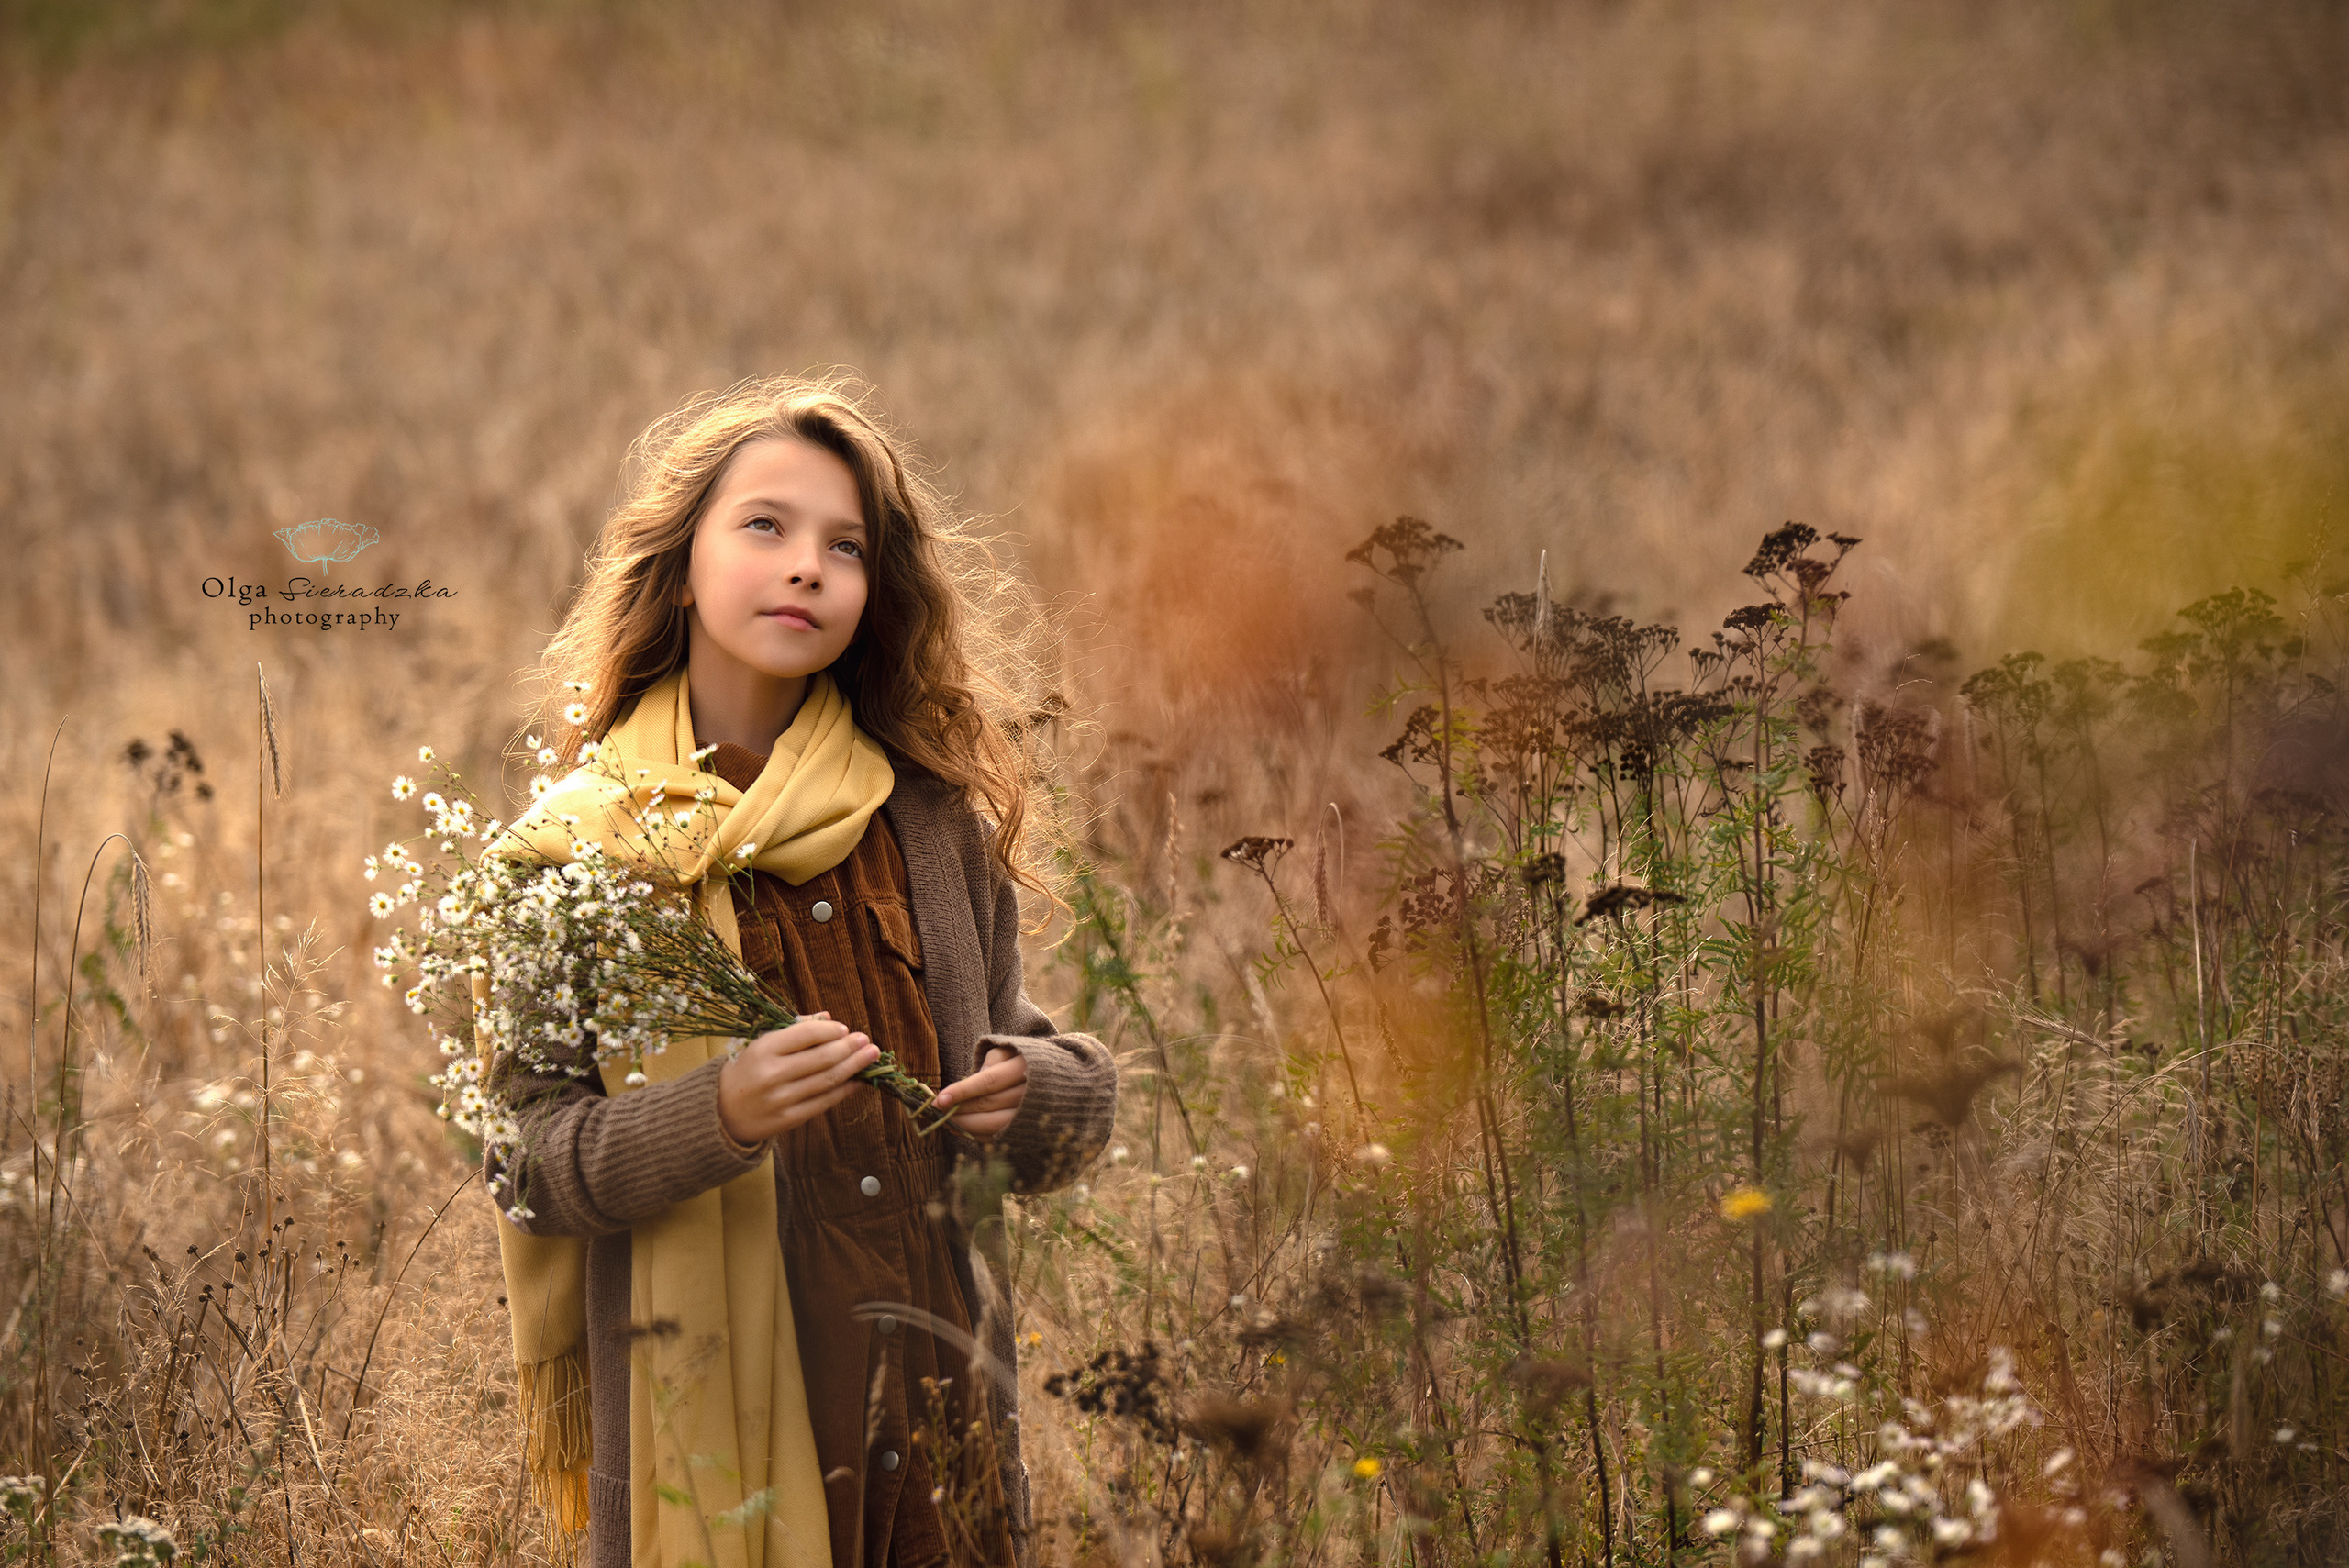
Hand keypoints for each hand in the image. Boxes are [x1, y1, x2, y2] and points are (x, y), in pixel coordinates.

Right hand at [716, 1011, 878, 1145]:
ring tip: (871, 1056)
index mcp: (763, 1049)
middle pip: (821, 1058)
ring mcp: (781, 1099)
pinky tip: (858, 1080)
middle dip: (849, 1048)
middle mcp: (772, 1074)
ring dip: (854, 1067)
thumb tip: (828, 1017)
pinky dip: (845, 1090)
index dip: (830, 1031)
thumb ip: (795, 1029)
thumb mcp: (762, 1043)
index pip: (806, 1034)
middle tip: (867, 1041)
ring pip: (827, 1080)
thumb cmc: (748, 1070)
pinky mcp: (788, 1119)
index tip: (845, 1029)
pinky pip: (823, 1102)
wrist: (721, 1112)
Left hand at [930, 1045, 1026, 1142]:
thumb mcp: (1011, 1050)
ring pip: (993, 1124)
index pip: (989, 1081)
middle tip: (936, 1110)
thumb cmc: (1025, 1061)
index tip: (940, 1099)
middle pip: (989, 1104)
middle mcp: (1031, 1093)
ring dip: (965, 1124)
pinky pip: (998, 1136)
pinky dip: (976, 1135)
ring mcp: (1030, 1115)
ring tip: (945, 1120)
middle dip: (959, 1109)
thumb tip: (974, 1078)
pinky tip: (959, 1129)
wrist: (1058, 1080)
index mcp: (1026, 1067)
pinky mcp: (1026, 1131)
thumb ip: (993, 1059)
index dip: (963, 1091)